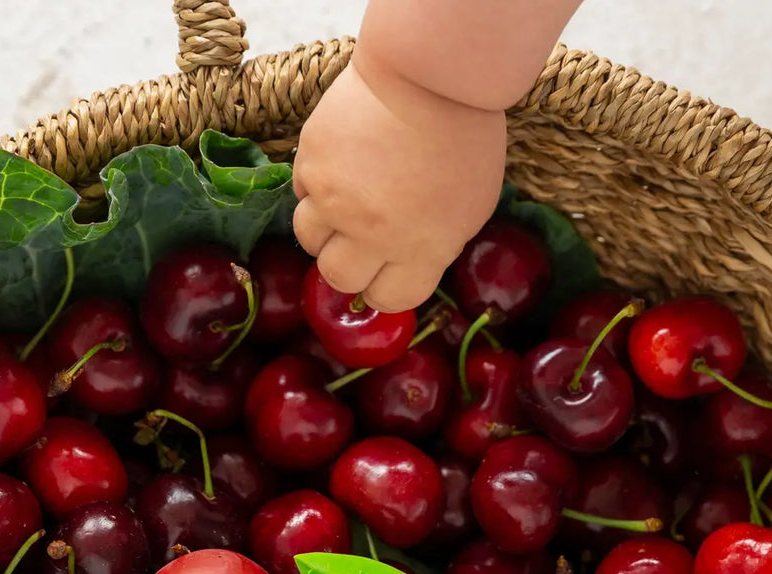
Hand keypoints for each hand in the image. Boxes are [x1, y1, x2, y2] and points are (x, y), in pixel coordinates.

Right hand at [292, 61, 505, 313]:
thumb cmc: (464, 140)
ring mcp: (337, 200)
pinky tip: (340, 166)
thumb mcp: (469, 210)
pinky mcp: (312, 164)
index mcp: (420, 251)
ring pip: (308, 238)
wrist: (431, 75)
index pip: (388, 300)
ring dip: (323, 229)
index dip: (383, 289)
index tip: (382, 276)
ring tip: (341, 206)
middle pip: (339, 277)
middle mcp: (373, 234)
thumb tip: (406, 266)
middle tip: (357, 243)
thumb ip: (435, 247)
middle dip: (348, 264)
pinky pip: (302, 192)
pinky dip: (315, 186)